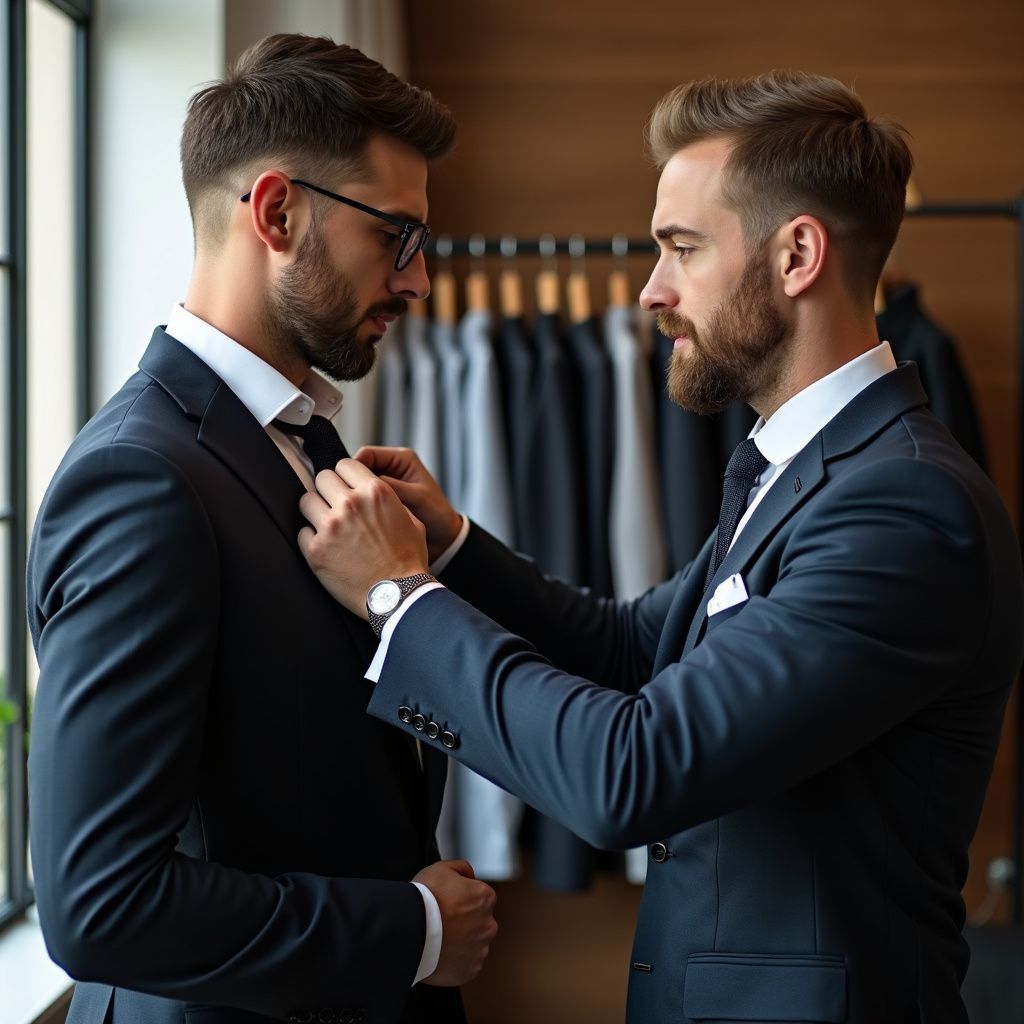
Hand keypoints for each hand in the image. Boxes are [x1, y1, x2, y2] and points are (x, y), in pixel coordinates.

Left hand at [298, 459, 428, 617]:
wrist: (399, 596)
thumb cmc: (408, 561)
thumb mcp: (411, 520)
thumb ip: (390, 500)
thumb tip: (373, 491)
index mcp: (375, 492)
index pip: (344, 464)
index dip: (345, 476)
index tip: (345, 488)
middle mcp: (350, 504)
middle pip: (322, 478)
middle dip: (328, 491)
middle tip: (334, 507)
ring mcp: (330, 526)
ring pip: (306, 501)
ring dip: (315, 511)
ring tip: (327, 526)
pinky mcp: (315, 550)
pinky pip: (301, 532)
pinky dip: (310, 539)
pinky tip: (325, 548)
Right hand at [355, 447, 462, 562]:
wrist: (444, 535)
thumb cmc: (437, 513)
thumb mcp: (416, 497)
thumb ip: (393, 487)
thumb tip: (366, 482)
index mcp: (402, 459)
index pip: (368, 454)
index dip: (354, 467)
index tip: (347, 484)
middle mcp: (392, 467)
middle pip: (360, 467)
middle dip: (352, 481)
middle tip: (345, 498)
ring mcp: (386, 483)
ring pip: (360, 483)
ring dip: (355, 494)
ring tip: (350, 508)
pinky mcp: (383, 498)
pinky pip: (365, 496)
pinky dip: (360, 504)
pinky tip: (356, 515)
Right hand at [413, 860, 497, 986]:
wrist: (409, 933)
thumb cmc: (424, 900)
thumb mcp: (441, 868)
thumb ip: (462, 868)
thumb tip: (469, 874)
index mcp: (485, 898)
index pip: (479, 896)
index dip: (462, 897)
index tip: (448, 902)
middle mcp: (488, 924)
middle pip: (479, 921)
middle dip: (465, 921)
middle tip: (443, 921)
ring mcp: (480, 950)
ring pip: (473, 943)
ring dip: (461, 941)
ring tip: (439, 938)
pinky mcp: (470, 970)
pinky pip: (465, 964)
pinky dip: (455, 960)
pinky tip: (440, 952)